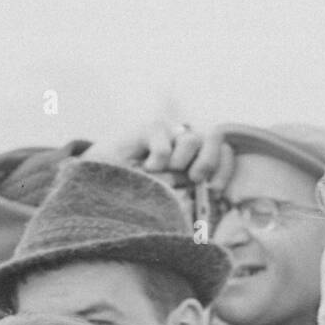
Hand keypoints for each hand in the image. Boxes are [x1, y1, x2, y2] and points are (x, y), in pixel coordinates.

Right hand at [84, 121, 235, 193]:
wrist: (100, 182)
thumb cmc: (138, 193)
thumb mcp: (169, 196)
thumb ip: (188, 192)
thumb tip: (209, 193)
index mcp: (195, 157)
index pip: (223, 153)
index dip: (224, 168)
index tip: (213, 188)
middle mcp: (184, 141)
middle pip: (215, 135)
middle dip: (208, 160)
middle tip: (194, 178)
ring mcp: (168, 132)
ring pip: (191, 140)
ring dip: (180, 163)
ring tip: (159, 174)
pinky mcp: (150, 128)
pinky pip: (165, 145)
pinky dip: (158, 162)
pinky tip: (144, 169)